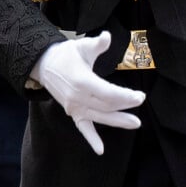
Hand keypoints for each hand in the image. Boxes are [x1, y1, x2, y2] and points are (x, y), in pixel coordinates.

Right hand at [36, 31, 144, 154]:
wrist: (45, 65)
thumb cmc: (67, 54)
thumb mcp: (81, 46)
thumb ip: (96, 44)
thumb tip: (107, 36)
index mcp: (82, 81)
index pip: (108, 93)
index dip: (125, 96)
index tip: (139, 96)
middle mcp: (78, 97)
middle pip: (106, 106)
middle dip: (125, 105)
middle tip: (140, 101)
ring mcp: (74, 107)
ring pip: (100, 117)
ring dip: (117, 121)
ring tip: (135, 123)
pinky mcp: (72, 112)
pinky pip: (83, 127)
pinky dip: (91, 139)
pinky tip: (100, 150)